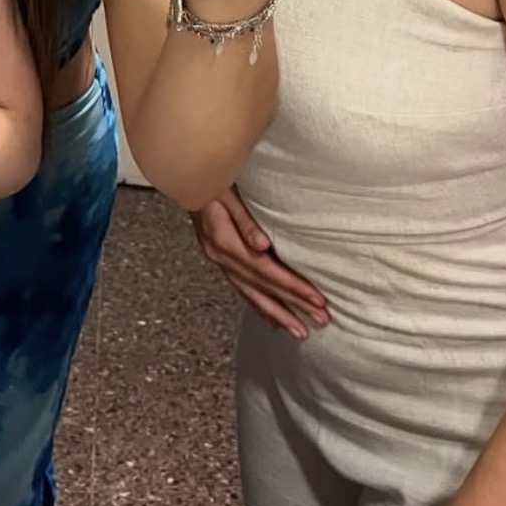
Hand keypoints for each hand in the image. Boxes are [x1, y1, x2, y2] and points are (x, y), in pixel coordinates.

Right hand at [193, 189, 329, 339]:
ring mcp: (217, 259)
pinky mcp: (218, 257)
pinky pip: (241, 287)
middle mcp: (220, 255)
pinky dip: (258, 304)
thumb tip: (262, 245)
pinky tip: (271, 317)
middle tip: (319, 321)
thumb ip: (244, 219)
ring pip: (251, 293)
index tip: (316, 299)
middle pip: (261, 287)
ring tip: (298, 330)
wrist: (186, 175)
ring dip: (276, 313)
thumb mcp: (227, 191)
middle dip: (292, 306)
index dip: (292, 286)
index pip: (265, 270)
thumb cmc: (210, 178)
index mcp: (224, 241)